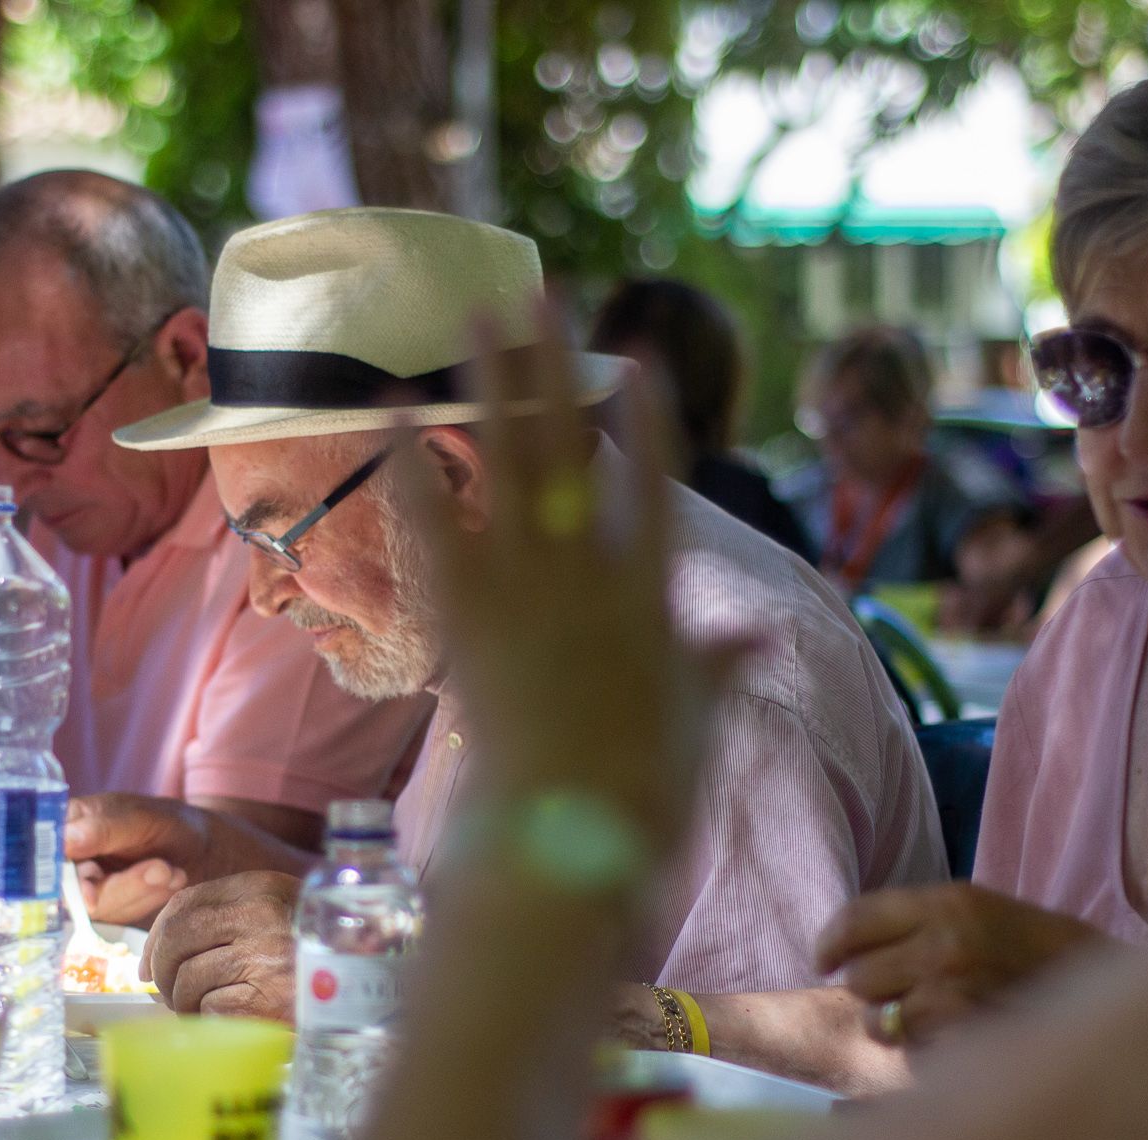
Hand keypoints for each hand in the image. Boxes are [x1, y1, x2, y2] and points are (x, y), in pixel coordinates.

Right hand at [64, 793, 307, 927]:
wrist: (204, 848)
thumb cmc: (170, 822)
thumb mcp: (142, 817)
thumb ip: (105, 827)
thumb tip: (66, 840)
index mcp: (67, 826)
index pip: (46, 860)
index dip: (66, 881)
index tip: (92, 895)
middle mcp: (70, 860)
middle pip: (74, 892)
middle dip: (124, 886)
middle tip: (163, 869)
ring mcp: (89, 888)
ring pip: (102, 908)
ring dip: (143, 892)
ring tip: (172, 871)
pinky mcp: (111, 910)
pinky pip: (122, 918)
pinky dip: (150, 902)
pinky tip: (171, 882)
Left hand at [140, 872, 300, 1020]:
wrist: (369, 987)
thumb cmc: (316, 954)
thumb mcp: (278, 914)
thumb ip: (224, 922)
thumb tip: (153, 963)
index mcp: (260, 888)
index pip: (185, 904)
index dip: (157, 937)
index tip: (149, 964)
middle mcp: (258, 916)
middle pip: (176, 941)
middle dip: (164, 973)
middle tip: (171, 993)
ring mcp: (261, 958)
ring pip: (187, 981)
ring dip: (187, 1003)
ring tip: (209, 1009)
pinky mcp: (263, 1000)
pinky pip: (210, 1010)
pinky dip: (212, 1020)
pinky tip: (234, 1019)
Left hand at [413, 316, 742, 865]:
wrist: (563, 837)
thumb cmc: (640, 790)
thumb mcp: (693, 720)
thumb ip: (716, 664)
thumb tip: (754, 634)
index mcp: (648, 593)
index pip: (652, 485)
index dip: (647, 422)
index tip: (638, 363)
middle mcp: (584, 571)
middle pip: (567, 446)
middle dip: (552, 367)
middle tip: (537, 294)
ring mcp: (521, 587)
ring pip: (503, 460)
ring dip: (490, 382)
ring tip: (477, 315)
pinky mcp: (461, 614)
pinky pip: (433, 522)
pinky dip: (413, 465)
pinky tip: (393, 410)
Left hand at [816, 883, 1105, 1044]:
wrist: (1101, 987)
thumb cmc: (1030, 948)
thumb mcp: (974, 911)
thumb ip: (912, 923)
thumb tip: (842, 949)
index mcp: (946, 901)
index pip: (855, 919)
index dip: (829, 943)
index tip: (823, 960)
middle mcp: (945, 943)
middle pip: (859, 976)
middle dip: (871, 988)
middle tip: (899, 990)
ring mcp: (956, 993)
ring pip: (879, 1019)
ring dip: (893, 1023)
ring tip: (929, 1015)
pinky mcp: (967, 1038)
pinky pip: (913, 1050)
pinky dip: (923, 1049)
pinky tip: (953, 1035)